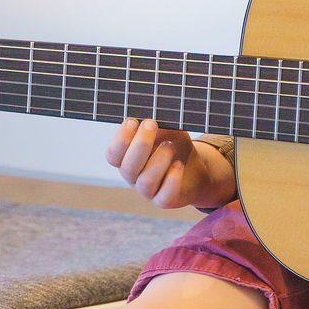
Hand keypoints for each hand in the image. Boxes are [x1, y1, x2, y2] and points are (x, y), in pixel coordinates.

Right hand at [107, 117, 236, 208]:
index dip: (120, 139)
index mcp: (126, 158)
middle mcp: (133, 177)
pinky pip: (164, 195)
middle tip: (151, 124)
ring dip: (158, 160)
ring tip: (170, 145)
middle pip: (128, 167)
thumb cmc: (174, 145)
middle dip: (139, 144)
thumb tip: (152, 108)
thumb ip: (158, 122)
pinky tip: (178, 165)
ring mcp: (148, 191)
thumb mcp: (167, 130)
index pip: (113, 154)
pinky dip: (172, 179)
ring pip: (146, 181)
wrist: (196, 168)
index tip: (132, 121)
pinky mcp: (164, 200)